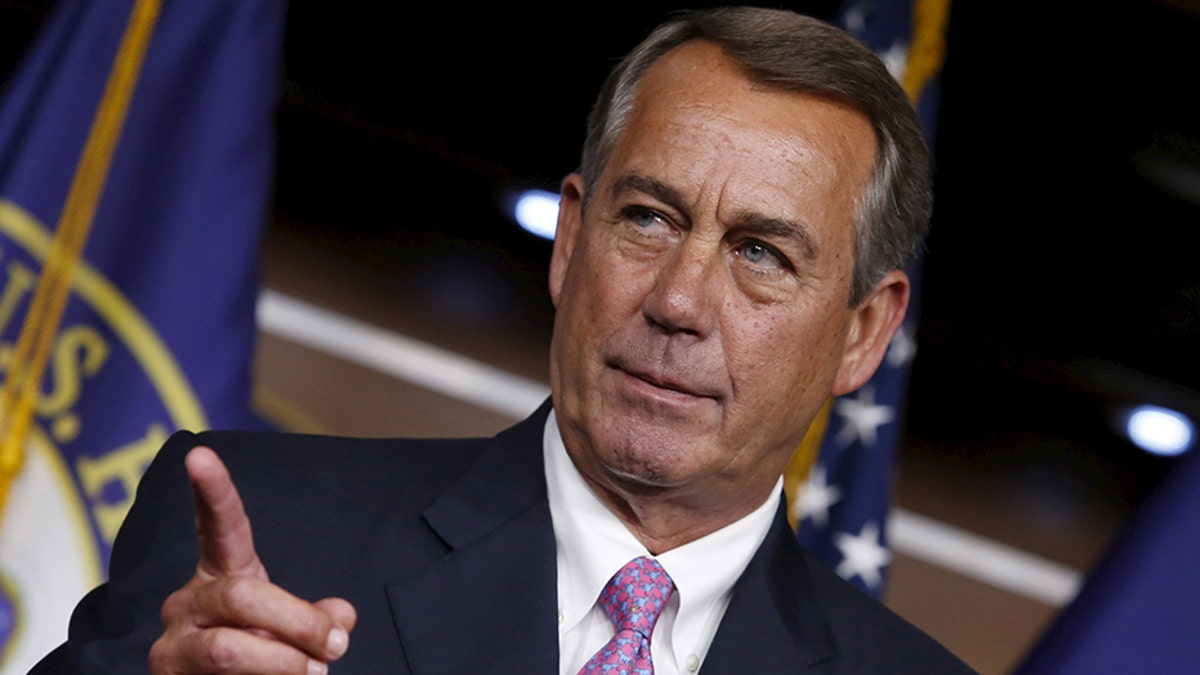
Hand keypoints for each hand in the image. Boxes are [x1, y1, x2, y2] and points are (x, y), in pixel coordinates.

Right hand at [149, 446, 356, 673]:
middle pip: (242, 595)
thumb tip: (341, 617)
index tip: (200, 454)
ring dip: (282, 664)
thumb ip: (316, 619)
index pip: (217, 526)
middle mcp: (186, 602)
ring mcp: (171, 644)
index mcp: (219, 574)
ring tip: (313, 673)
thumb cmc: (261, 659)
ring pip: (227, 648)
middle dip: (298, 622)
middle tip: (335, 645)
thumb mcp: (292, 632)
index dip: (213, 491)